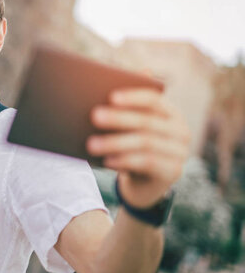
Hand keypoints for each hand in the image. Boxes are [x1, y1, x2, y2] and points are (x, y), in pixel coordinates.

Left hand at [86, 87, 190, 207]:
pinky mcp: (173, 171)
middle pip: (146, 121)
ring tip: (92, 144)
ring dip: (115, 142)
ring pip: (145, 143)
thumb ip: (123, 109)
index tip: (111, 97)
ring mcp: (180, 152)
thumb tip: (102, 90)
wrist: (144, 183)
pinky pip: (147, 163)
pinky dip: (124, 160)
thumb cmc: (133, 146)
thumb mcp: (129, 128)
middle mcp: (180, 130)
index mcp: (171, 112)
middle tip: (94, 116)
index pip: (153, 99)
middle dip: (118, 118)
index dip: (132, 97)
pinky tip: (107, 160)